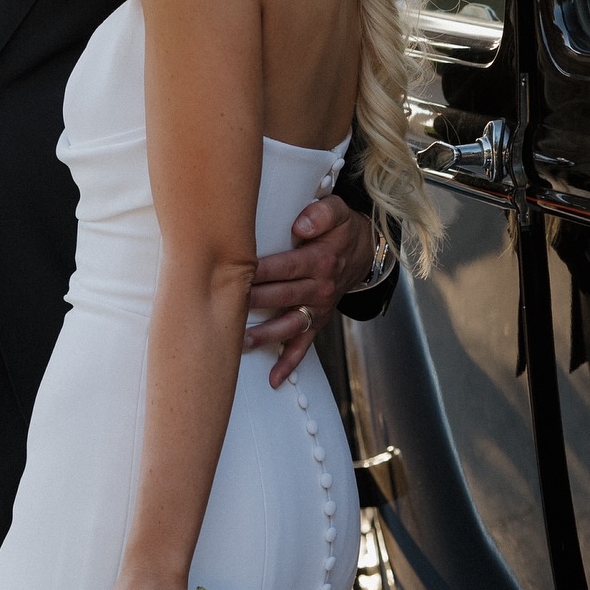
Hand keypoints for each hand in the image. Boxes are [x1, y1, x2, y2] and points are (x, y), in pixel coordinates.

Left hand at [245, 196, 373, 387]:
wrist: (362, 251)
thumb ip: (321, 213)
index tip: (237, 272)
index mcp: (321, 260)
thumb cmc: (340, 229)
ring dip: (266, 335)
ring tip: (241, 341)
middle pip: (284, 296)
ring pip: (290, 325)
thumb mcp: (338, 211)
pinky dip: (290, 363)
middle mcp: (320, 287)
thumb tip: (301, 225)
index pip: (287, 266)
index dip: (262, 270)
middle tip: (227, 306)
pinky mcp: (317, 321)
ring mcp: (318, 308)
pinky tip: (273, 378)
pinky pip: (304, 345)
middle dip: (256, 302)